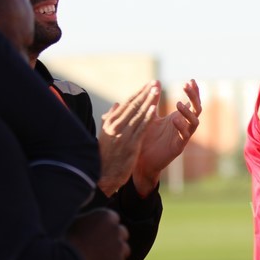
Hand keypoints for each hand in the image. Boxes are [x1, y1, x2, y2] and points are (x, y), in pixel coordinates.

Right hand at [65, 208, 129, 259]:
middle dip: (114, 240)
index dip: (106, 228)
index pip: (114, 220)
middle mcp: (117, 230)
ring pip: (124, 250)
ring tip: (99, 259)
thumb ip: (92, 220)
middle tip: (99, 248)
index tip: (98, 235)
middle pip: (122, 234)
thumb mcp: (78, 221)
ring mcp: (119, 247)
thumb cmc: (66, 239)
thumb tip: (94, 223)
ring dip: (115, 254)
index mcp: (107, 216)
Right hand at [97, 81, 159, 195]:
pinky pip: (140, 128)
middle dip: (145, 93)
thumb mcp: (106, 135)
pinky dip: (147, 117)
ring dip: (148, 101)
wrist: (102, 176)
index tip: (148, 85)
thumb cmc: (105, 155)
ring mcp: (122, 135)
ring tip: (156, 90)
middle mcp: (115, 126)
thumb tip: (116, 104)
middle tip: (155, 82)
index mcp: (110, 122)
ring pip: (137, 114)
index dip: (138, 93)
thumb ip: (111, 119)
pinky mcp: (129, 145)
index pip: (126, 104)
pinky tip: (154, 109)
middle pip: (133, 106)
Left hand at [133, 80, 202, 194]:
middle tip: (187, 86)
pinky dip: (181, 127)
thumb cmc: (145, 138)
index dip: (193, 92)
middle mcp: (183, 126)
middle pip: (197, 109)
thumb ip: (153, 101)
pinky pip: (185, 136)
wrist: (139, 160)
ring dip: (188, 112)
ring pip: (194, 122)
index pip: (191, 102)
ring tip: (179, 104)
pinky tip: (174, 119)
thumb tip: (155, 82)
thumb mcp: (149, 115)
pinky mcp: (178, 147)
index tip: (190, 80)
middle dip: (194, 97)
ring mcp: (182, 136)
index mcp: (178, 117)